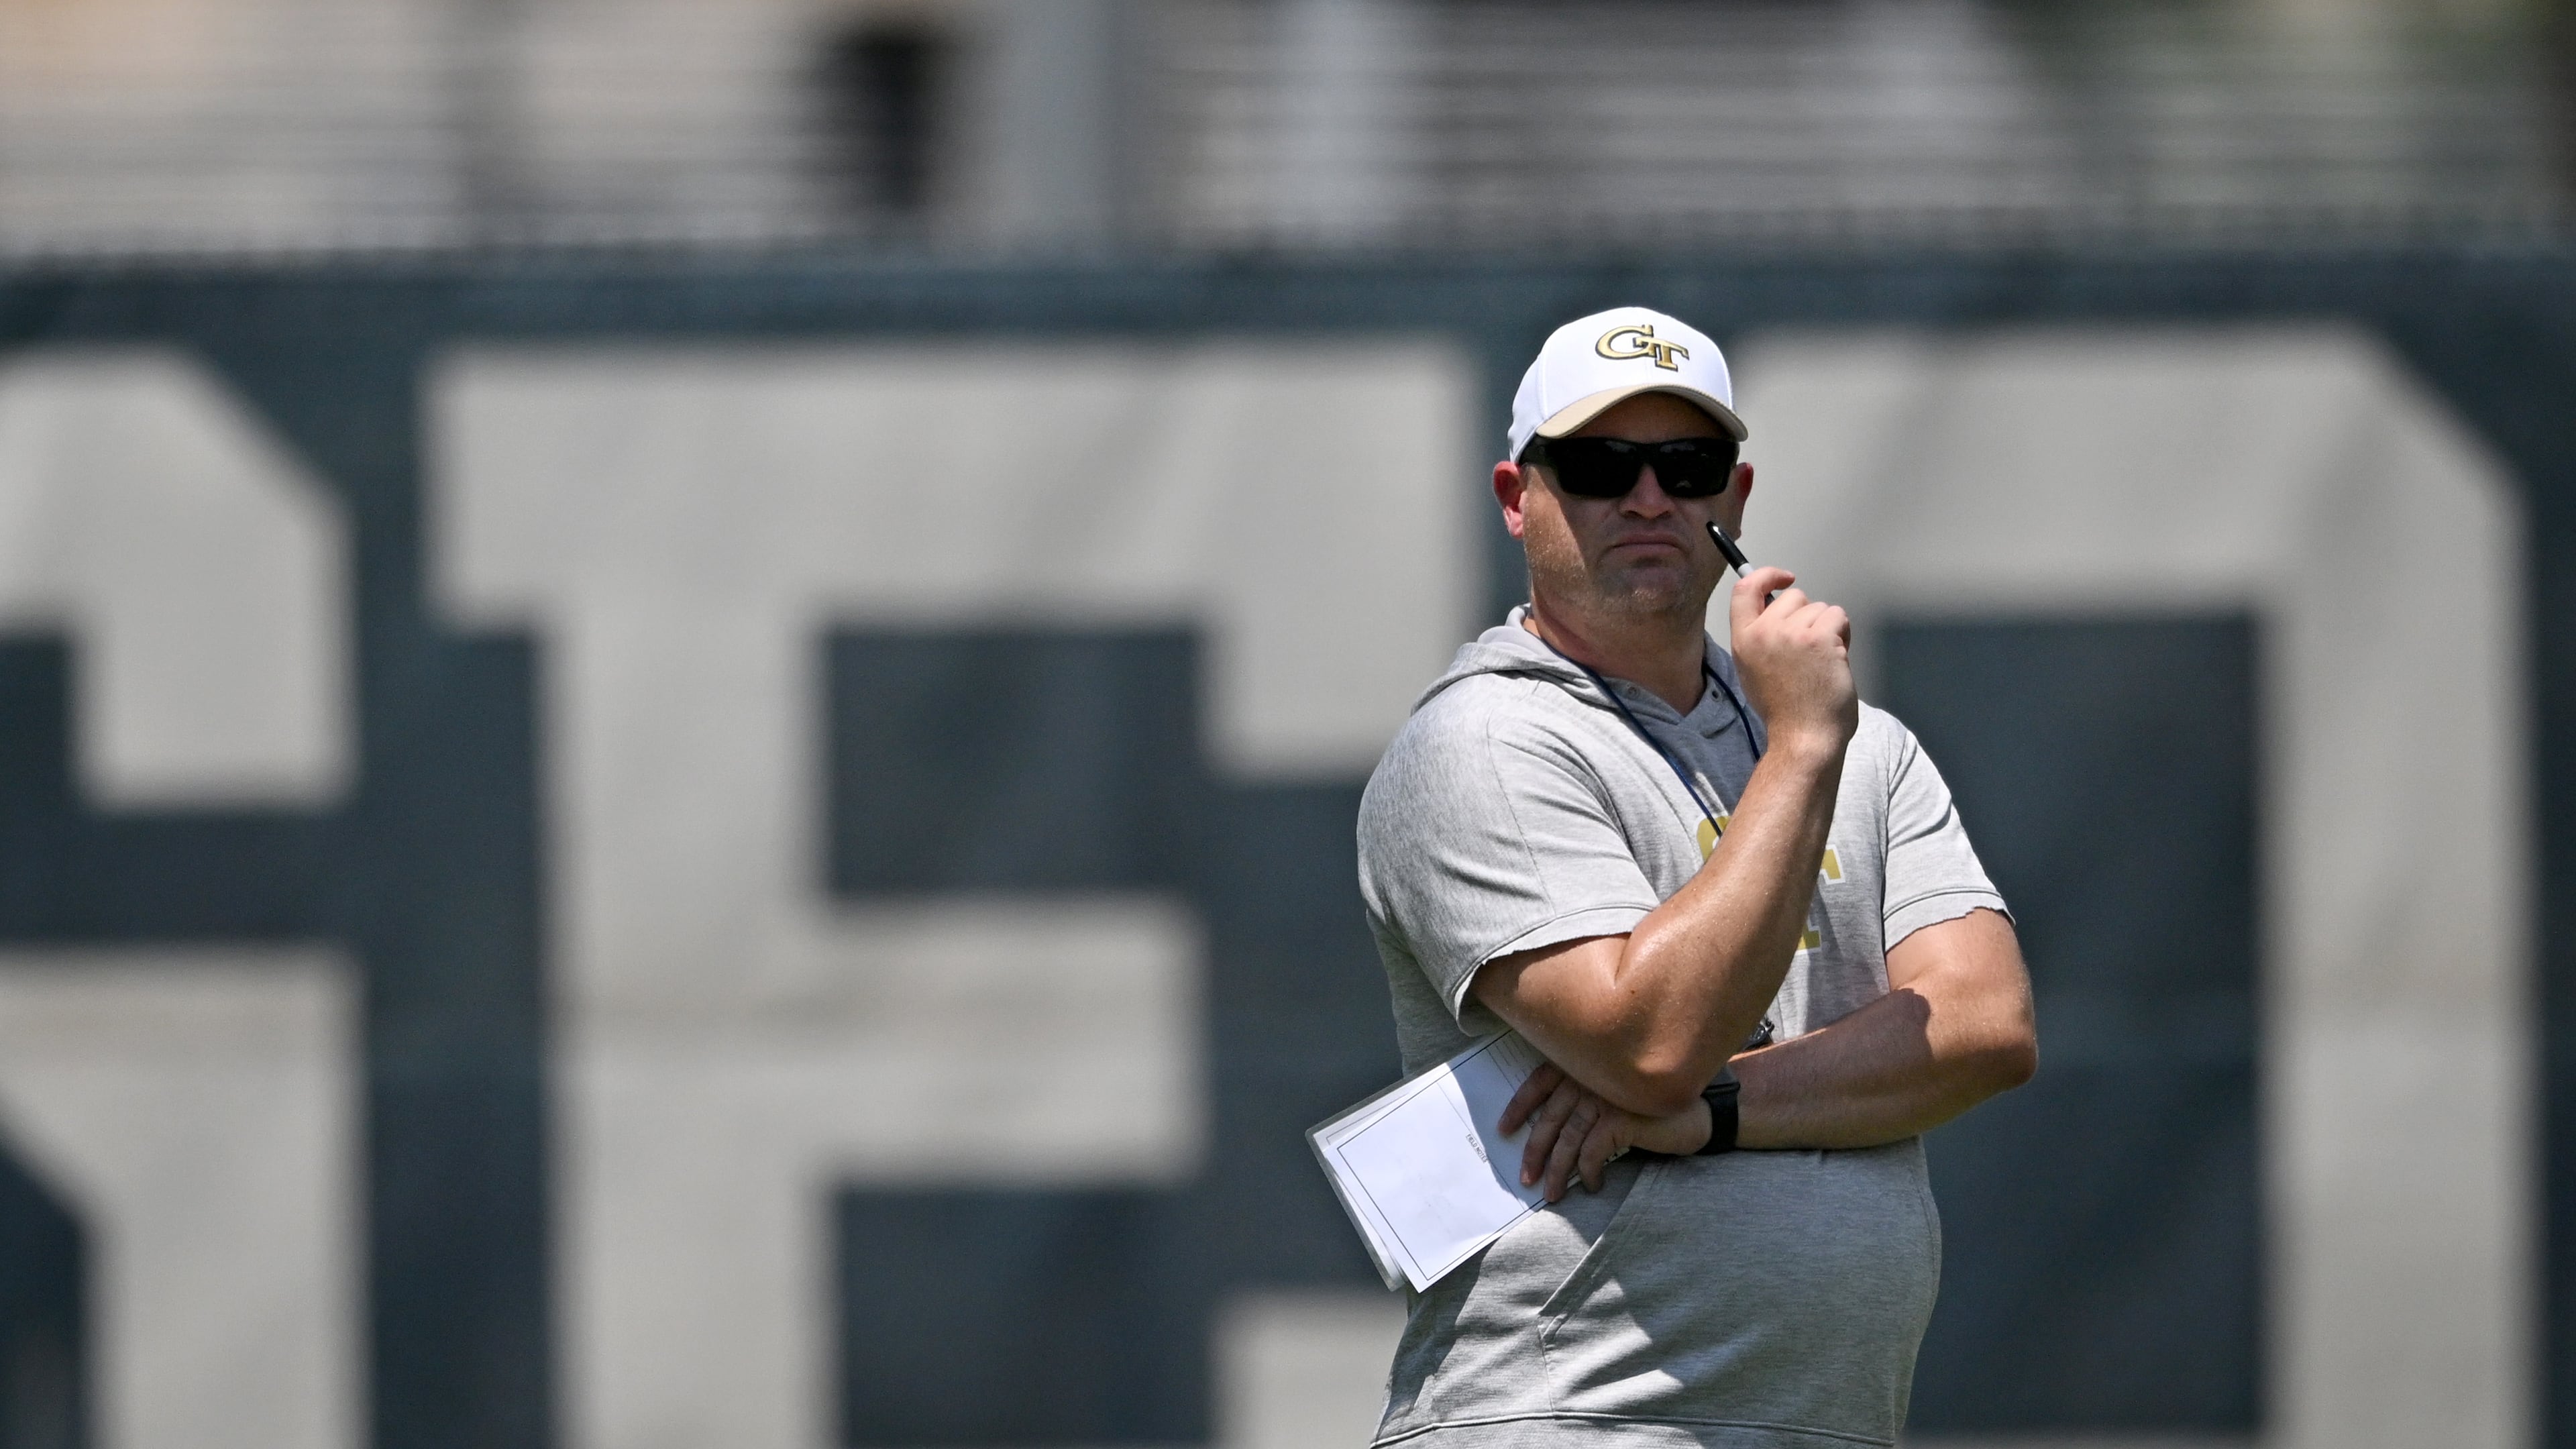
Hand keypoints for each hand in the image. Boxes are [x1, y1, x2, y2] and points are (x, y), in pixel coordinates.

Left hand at [1499, 1059, 1711, 1201]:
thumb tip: (1549, 1137)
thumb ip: (1585, 1100)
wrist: (1703, 1110)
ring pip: (1568, 1139)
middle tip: (1526, 1178)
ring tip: (1553, 1193)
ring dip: (1558, 1171)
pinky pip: (1593, 1151)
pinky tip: (1592, 1185)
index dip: (1519, 1107)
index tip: (1504, 1130)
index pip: (1538, 1082)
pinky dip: (1589, 1172)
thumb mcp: (1614, 1095)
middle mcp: (1590, 1075)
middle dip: (1534, 1151)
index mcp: (1583, 1065)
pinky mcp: (1621, 1116)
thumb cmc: (1654, 1106)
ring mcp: (1605, 1095)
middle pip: (1549, 1117)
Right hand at [1727, 566, 1856, 757]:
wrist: (1804, 737)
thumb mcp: (1754, 670)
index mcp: (1743, 640)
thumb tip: (1779, 610)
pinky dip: (1843, 634)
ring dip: (1828, 628)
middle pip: (1793, 596)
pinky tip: (1835, 660)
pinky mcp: (1820, 638)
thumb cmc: (1785, 710)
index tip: (1784, 577)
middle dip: (1807, 615)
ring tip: (1822, 661)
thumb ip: (1761, 638)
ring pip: (1820, 607)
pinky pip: (1838, 617)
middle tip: (1810, 648)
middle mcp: (1764, 632)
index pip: (1745, 589)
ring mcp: (1792, 633)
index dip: (1766, 575)